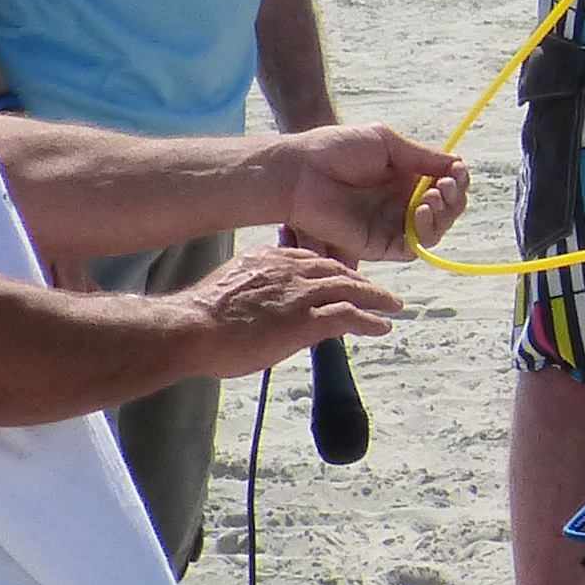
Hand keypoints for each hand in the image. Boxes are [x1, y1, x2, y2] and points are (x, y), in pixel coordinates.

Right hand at [175, 244, 406, 375]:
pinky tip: (382, 326)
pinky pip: (350, 316)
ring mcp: (301, 294)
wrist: (192, 327)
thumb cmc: (202, 316)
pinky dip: (370, 320)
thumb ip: (257, 288)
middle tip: (379, 290)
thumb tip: (267, 304)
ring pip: (351, 288)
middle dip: (361, 280)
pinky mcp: (307, 320)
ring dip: (376, 297)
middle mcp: (290, 269)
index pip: (311, 257)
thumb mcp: (232, 286)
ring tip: (392, 305)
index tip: (344, 277)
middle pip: (337, 269)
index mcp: (269, 258)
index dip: (332, 268)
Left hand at [277, 125, 469, 261]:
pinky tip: (420, 212)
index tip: (456, 172)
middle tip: (444, 186)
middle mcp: (401, 203)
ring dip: (444, 215)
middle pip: (446, 210)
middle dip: (453, 198)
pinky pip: (415, 247)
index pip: (444, 185)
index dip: (456, 181)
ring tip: (431, 198)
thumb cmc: (337, 149)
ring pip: (435, 230)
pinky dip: (426, 232)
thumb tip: (458, 165)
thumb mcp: (386, 142)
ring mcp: (392, 225)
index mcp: (404, 177)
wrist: (301, 172)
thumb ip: (422, 156)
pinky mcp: (381, 245)